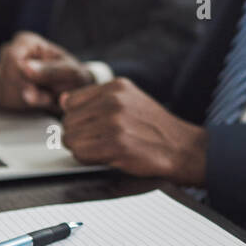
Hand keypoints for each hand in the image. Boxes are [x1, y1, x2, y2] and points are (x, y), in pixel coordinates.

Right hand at [0, 31, 93, 111]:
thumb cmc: (72, 77)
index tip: (42, 94)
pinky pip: (0, 103)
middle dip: (27, 93)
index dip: (24, 80)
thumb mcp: (71, 73)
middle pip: (5, 77)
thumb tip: (25, 67)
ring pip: (1, 92)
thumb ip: (51, 71)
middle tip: (49, 97)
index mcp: (25, 41)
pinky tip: (33, 103)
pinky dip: (18, 108)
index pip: (13, 59)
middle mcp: (7, 52)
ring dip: (24, 102)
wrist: (71, 92)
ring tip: (43, 97)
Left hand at [57, 78, 207, 183]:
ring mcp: (114, 122)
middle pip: (68, 121)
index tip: (90, 126)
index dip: (78, 118)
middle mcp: (113, 101)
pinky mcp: (115, 145)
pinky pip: (80, 153)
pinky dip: (88, 159)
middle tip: (98, 141)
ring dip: (82, 148)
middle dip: (78, 135)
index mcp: (116, 86)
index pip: (71, 101)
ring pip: (70, 138)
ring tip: (103, 149)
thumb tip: (63, 100)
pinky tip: (106, 157)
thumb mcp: (130, 100)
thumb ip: (97, 98)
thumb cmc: (155, 128)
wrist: (182, 148)